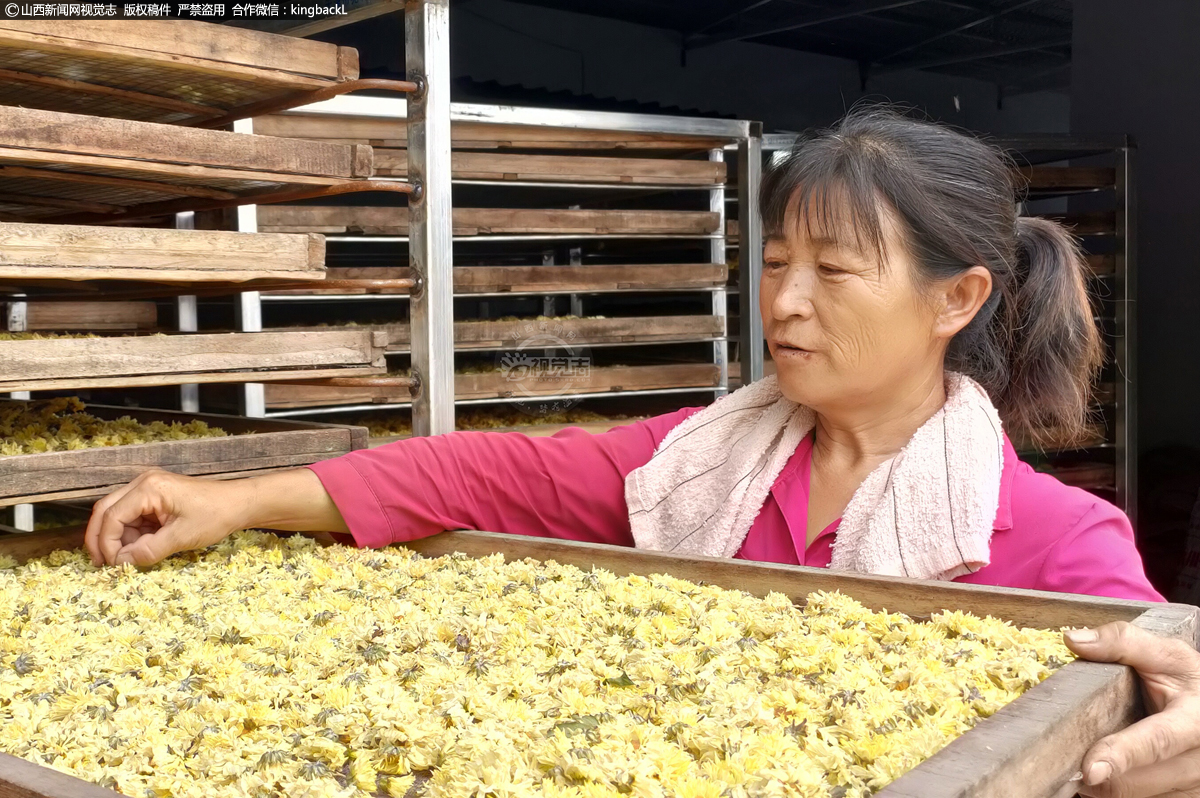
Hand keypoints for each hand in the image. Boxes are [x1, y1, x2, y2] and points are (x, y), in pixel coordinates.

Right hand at [84, 470, 249, 566]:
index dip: (107, 543)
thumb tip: (121, 563)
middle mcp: (143, 483)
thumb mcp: (182, 537)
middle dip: (100, 539)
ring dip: (117, 538)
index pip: (111, 516)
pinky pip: (131, 516)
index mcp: (149, 488)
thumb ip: (149, 550)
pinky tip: (138, 549)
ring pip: (116, 514)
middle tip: (102, 564)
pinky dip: (130, 534)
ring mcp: (148, 489)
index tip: (113, 565)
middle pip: (105, 511)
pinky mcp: (154, 498)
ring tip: (125, 559)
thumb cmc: (215, 515)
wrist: (238, 503)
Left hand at [1066, 622, 1199, 797]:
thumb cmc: (1188, 680)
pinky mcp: (1183, 797)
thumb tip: (1073, 639)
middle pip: (1136, 781)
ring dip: (1104, 785)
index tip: (1091, 770)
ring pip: (1132, 796)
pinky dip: (1114, 791)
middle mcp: (1197, 760)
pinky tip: (1107, 771)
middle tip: (1064, 755)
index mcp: (1195, 720)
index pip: (1156, 742)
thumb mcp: (1165, 654)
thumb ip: (1122, 642)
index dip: (1121, 755)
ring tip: (1089, 758)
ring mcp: (1193, 785)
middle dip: (1097, 772)